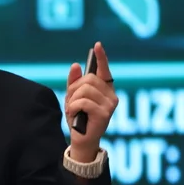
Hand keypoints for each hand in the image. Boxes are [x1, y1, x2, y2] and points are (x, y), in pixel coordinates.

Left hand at [65, 42, 117, 161]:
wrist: (81, 139)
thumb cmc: (79, 118)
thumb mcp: (74, 98)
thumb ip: (74, 83)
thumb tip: (76, 65)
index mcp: (105, 90)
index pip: (104, 70)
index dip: (101, 57)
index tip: (97, 45)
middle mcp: (111, 95)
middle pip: (88, 79)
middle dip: (74, 89)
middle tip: (72, 102)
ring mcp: (110, 104)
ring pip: (84, 90)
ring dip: (73, 100)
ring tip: (74, 110)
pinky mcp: (105, 113)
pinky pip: (83, 102)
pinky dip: (74, 107)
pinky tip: (76, 115)